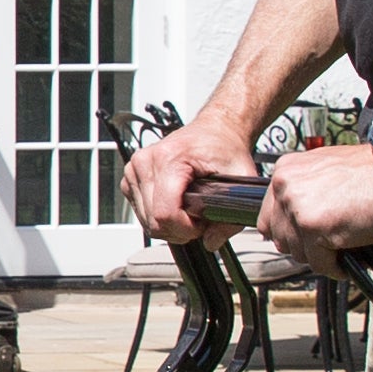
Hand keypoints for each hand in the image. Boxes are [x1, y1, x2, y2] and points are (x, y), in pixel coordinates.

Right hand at [128, 115, 260, 242]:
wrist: (214, 130)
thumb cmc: (224, 147)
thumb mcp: (241, 177)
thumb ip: (231, 217)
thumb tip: (212, 242)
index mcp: (168, 158)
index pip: (164, 213)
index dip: (186, 229)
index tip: (202, 223)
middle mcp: (145, 162)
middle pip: (153, 221)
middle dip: (179, 228)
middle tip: (200, 216)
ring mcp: (134, 169)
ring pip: (145, 221)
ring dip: (169, 223)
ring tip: (189, 209)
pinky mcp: (131, 178)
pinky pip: (141, 213)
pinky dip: (159, 216)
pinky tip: (176, 205)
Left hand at [258, 142, 372, 255]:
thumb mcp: (327, 172)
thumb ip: (305, 192)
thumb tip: (296, 224)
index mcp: (286, 171)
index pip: (269, 218)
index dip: (291, 233)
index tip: (308, 238)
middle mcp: (285, 186)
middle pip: (281, 238)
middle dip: (306, 246)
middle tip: (329, 247)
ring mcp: (297, 207)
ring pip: (298, 253)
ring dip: (320, 257)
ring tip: (341, 251)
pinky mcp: (314, 227)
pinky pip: (319, 263)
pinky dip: (335, 268)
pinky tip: (348, 261)